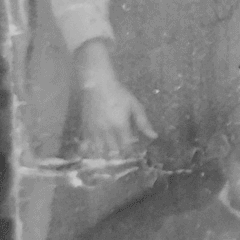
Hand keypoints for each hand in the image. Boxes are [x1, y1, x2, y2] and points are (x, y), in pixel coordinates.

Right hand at [75, 40, 155, 157]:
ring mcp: (94, 131)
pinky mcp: (85, 128)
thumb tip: (154, 136)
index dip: (131, 151)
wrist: (97, 84)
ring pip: (99, 150)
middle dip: (120, 154)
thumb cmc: (119, 94)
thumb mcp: (135, 106)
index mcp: (120, 126)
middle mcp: (106, 131)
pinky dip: (93, 150)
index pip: (127, 146)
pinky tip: (97, 151)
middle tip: (124, 154)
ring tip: (111, 155)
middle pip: (113, 151)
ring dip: (106, 154)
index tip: (134, 152)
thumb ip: (143, 123)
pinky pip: (87, 145)